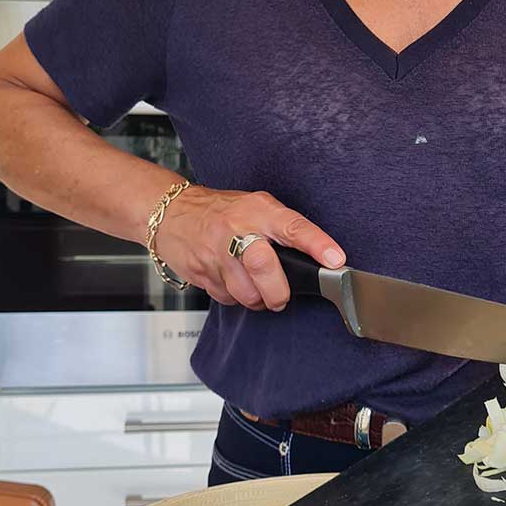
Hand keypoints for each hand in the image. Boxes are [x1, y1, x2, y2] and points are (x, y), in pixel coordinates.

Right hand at [155, 186, 344, 309]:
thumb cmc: (222, 211)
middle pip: (263, 266)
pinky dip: (236, 297)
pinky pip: (227, 297)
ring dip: (258, 300)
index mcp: (258, 211)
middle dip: (278, 291)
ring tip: (259, 289)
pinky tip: (234, 282)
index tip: (335, 260)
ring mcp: (216, 253)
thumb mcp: (257, 206)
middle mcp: (236, 229)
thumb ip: (282, 227)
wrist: (171, 214)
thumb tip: (318, 257)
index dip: (316, 244)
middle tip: (282, 296)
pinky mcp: (201, 272)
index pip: (293, 227)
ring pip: (245, 292)